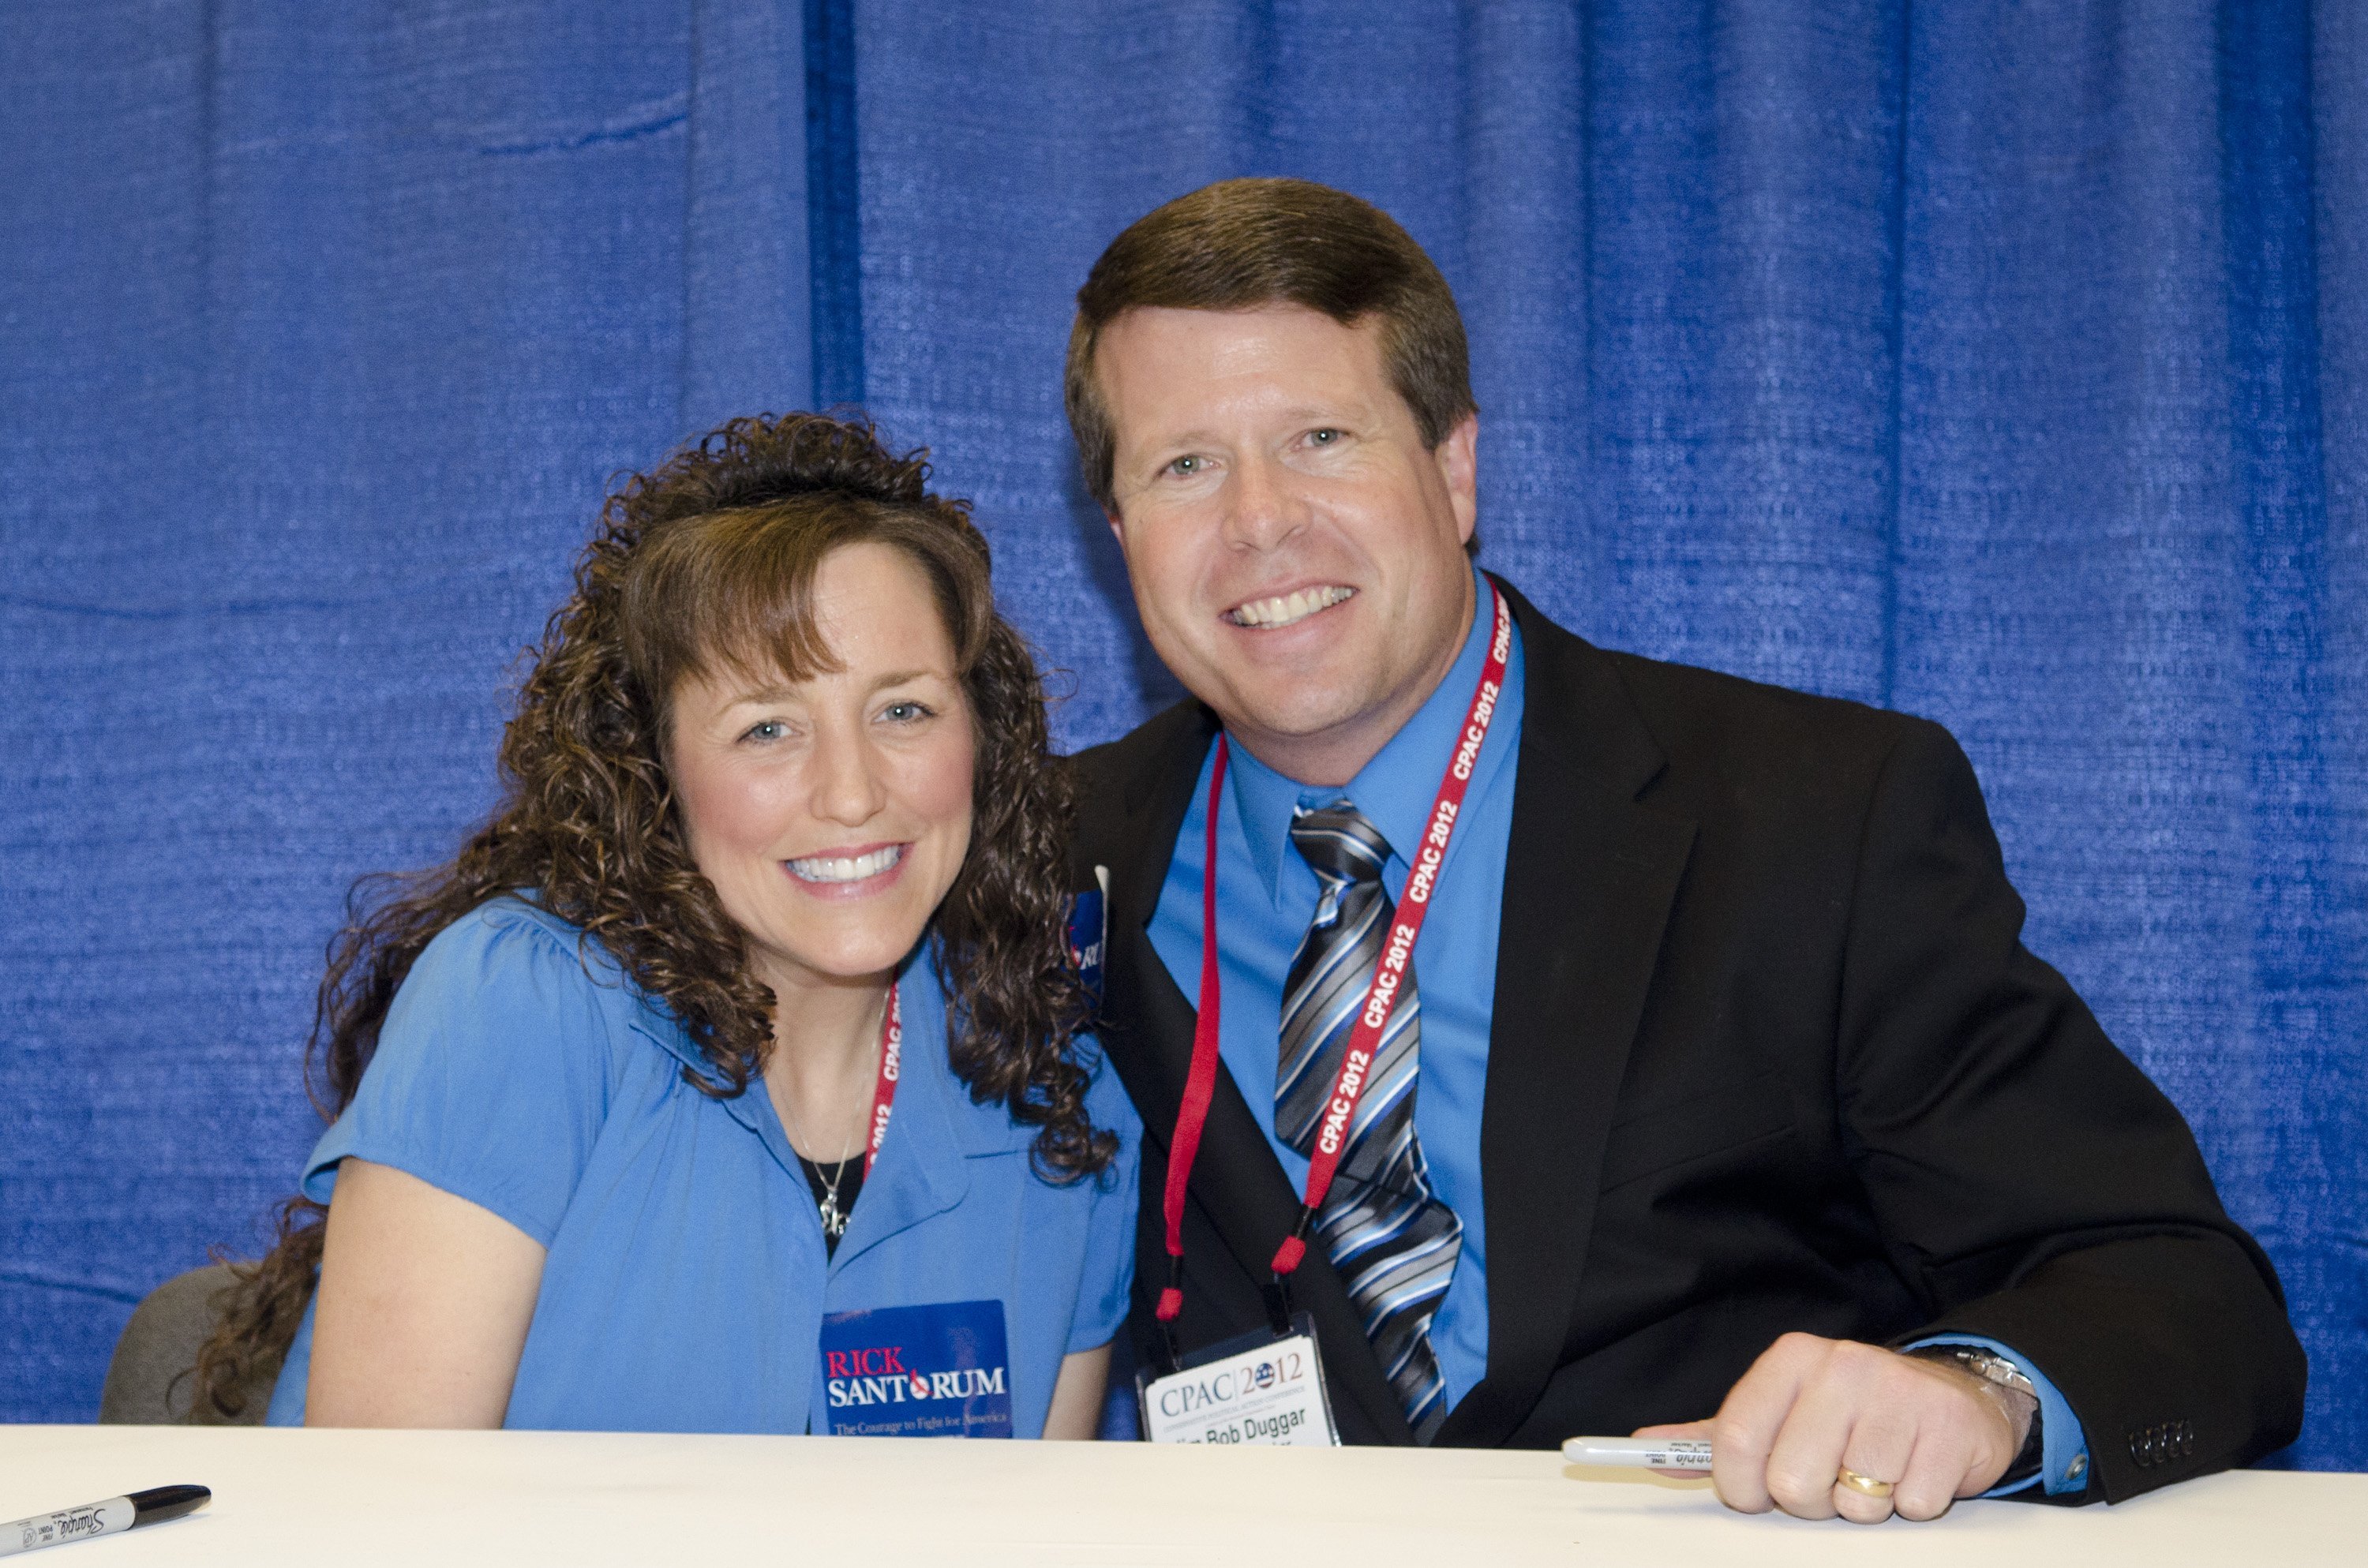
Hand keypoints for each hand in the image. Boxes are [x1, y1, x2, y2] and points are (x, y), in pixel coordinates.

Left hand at [1633, 1333, 2035, 1522]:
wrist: (1953, 1396)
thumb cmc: (1853, 1412)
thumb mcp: (1782, 1411)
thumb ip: (1716, 1433)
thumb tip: (1645, 1447)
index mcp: (1792, 1359)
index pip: (1736, 1437)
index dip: (1739, 1485)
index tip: (1754, 1496)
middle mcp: (1843, 1366)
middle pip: (1792, 1480)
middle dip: (1807, 1501)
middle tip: (1828, 1481)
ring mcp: (1899, 1394)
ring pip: (1855, 1501)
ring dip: (1863, 1505)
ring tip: (1874, 1472)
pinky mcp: (1948, 1428)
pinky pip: (1911, 1504)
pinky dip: (1912, 1503)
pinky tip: (1914, 1470)